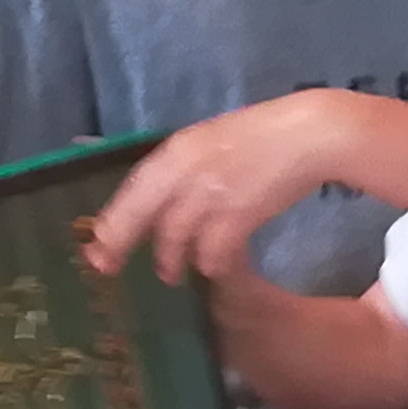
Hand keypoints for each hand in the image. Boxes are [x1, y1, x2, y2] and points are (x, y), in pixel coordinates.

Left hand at [78, 92, 354, 283]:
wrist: (310, 134)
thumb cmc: (262, 137)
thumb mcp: (212, 143)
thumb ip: (185, 168)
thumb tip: (162, 202)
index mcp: (179, 148)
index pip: (134, 186)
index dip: (113, 217)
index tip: (97, 242)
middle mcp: (186, 170)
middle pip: (142, 214)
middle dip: (121, 243)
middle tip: (108, 267)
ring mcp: (211, 193)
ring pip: (174, 237)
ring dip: (170, 260)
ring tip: (170, 274)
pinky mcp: (239, 214)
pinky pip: (212, 251)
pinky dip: (209, 263)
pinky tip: (212, 268)